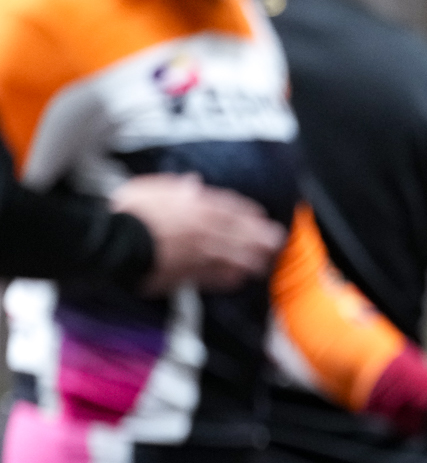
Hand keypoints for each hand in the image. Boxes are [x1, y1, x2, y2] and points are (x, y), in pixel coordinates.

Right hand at [110, 173, 285, 294]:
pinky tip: (239, 279)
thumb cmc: (128, 210)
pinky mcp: (188, 274)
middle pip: (241, 234)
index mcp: (196, 207)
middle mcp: (204, 230)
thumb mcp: (152, 187)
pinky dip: (229, 278)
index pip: (230, 208)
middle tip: (277, 240)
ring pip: (234, 258)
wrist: (114, 241)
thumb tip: (193, 183)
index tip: (261, 215)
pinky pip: (215, 277)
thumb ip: (177, 187)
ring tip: (264, 263)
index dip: (248, 213)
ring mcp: (198, 254)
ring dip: (252, 260)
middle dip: (262, 238)